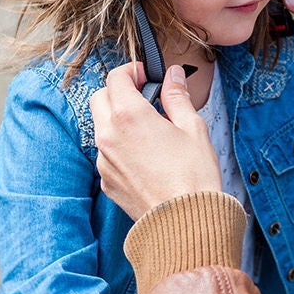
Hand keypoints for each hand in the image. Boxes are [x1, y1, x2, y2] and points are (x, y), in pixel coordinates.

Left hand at [93, 63, 221, 219]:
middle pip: (99, 97)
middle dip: (118, 91)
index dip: (131, 71)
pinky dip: (118, 145)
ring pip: (100, 126)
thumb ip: (177, 97)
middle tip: (143, 96)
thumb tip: (173, 76)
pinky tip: (143, 154)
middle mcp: (109, 135)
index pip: (116, 78)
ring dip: (116, 119)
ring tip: (146, 128)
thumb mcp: (192, 128)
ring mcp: (104, 160)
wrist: (184, 222)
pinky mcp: (106, 180)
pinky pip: (105, 153)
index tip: (146, 75)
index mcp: (129, 116)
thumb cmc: (194, 176)